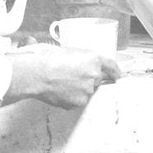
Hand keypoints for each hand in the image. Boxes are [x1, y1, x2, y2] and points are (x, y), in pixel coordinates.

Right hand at [6, 46, 120, 109]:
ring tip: (61, 83)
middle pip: (98, 80)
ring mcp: (88, 90)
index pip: (111, 66)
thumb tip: (78, 63)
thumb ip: (79, 59)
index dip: (115, 71)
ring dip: (78, 89)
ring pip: (87, 91)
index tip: (116, 75)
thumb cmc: (46, 58)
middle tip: (73, 77)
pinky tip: (59, 91)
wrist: (36, 73)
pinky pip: (77, 101)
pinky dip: (70, 98)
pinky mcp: (79, 102)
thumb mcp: (67, 51)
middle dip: (88, 79)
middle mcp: (94, 75)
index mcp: (93, 59)